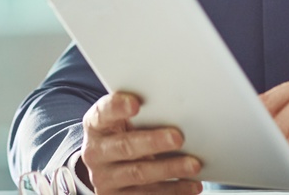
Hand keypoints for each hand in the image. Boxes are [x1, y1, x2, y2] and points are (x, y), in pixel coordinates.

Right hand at [79, 92, 202, 194]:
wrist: (107, 167)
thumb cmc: (123, 134)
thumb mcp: (122, 121)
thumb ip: (141, 113)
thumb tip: (176, 106)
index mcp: (96, 126)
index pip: (103, 113)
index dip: (117, 108)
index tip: (135, 104)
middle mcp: (95, 153)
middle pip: (125, 147)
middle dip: (153, 142)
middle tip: (178, 138)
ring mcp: (105, 179)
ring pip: (139, 174)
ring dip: (169, 169)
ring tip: (193, 164)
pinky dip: (173, 190)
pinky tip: (191, 184)